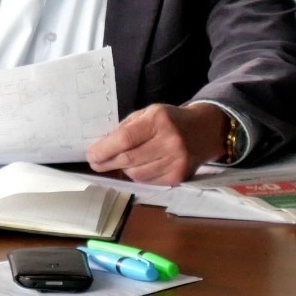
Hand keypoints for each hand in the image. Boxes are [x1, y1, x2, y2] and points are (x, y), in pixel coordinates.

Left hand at [85, 103, 227, 185]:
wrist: (205, 130)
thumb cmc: (170, 120)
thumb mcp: (149, 113)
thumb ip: (127, 128)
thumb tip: (103, 146)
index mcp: (158, 121)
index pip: (125, 139)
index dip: (104, 149)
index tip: (90, 155)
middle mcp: (169, 142)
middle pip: (129, 159)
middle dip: (108, 162)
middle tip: (95, 163)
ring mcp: (176, 161)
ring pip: (137, 174)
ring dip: (123, 170)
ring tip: (119, 162)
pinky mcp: (179, 177)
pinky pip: (149, 182)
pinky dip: (138, 177)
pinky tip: (138, 168)